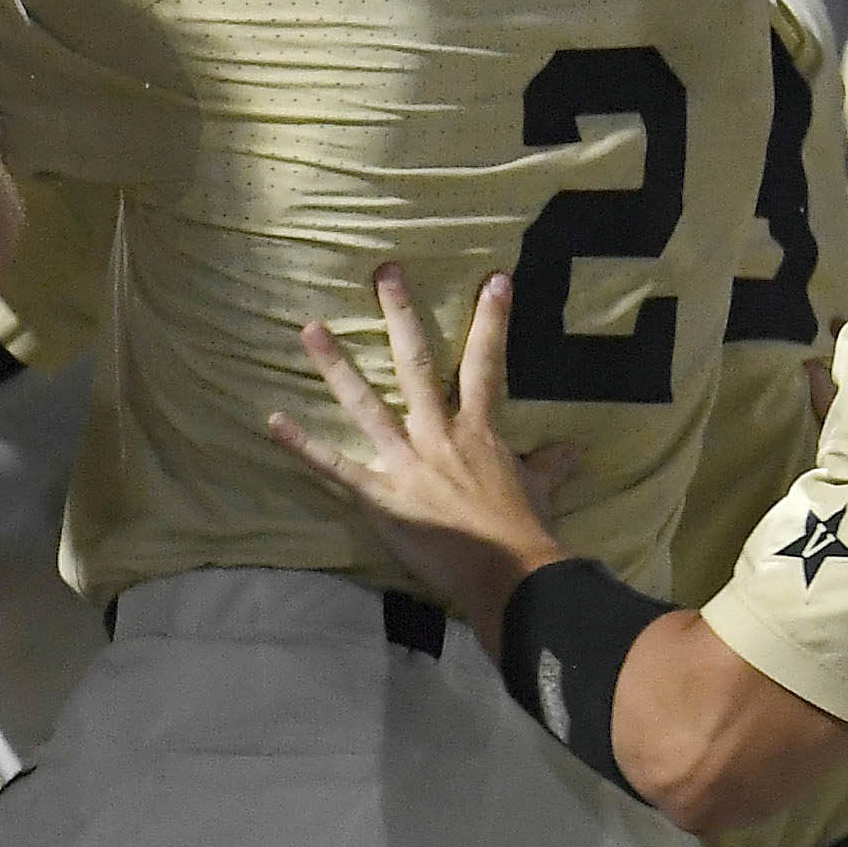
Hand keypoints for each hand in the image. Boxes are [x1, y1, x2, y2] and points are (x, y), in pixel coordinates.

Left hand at [263, 263, 581, 641]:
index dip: (490, 321)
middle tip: (383, 273)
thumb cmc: (525, 530)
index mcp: (478, 430)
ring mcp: (408, 462)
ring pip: (366, 404)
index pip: (486, 364)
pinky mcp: (382, 497)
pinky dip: (304, 447)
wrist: (511, 573)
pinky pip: (336, 468)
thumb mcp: (542, 489)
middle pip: (417, 364)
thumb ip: (548, 464)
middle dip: (400, 316)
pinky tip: (273, 422)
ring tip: (309, 329)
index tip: (494, 279)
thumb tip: (574, 451)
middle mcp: (440, 435)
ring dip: (336, 367)